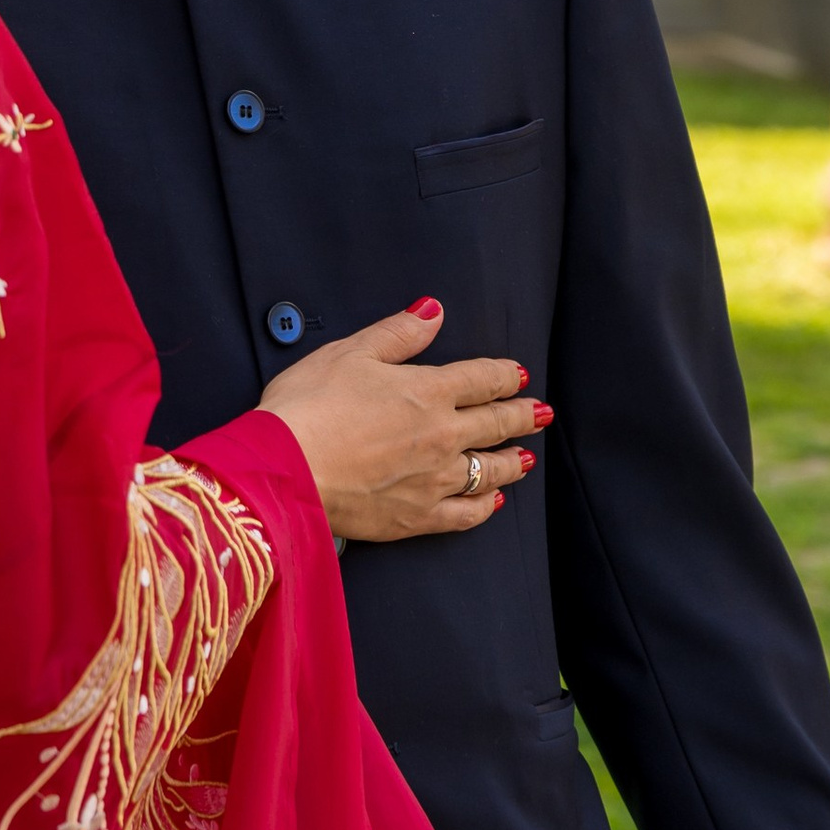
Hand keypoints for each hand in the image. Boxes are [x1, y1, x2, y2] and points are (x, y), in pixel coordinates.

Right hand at [256, 300, 545, 541]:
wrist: (287, 471)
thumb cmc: (309, 406)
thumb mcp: (351, 352)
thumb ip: (398, 333)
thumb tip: (433, 311)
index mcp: (429, 391)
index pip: (483, 379)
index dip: (505, 375)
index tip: (519, 375)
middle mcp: (443, 435)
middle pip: (496, 423)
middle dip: (522, 416)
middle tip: (542, 413)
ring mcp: (434, 480)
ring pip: (488, 470)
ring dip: (511, 461)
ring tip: (526, 457)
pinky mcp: (417, 517)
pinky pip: (465, 514)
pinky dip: (485, 507)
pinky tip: (493, 502)